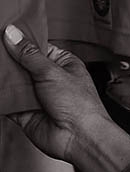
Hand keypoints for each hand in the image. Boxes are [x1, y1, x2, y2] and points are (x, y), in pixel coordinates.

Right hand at [3, 25, 109, 162]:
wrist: (78, 137)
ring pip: (14, 84)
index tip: (4, 34)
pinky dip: (1, 97)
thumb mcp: (52, 72)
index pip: (37, 48)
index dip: (21, 42)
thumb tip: (13, 36)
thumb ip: (29, 55)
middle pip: (22, 66)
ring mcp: (37, 96)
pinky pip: (9, 103)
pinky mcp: (26, 113)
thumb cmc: (80, 104)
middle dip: (8, 61)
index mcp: (63, 64)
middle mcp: (49, 79)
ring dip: (3, 79)